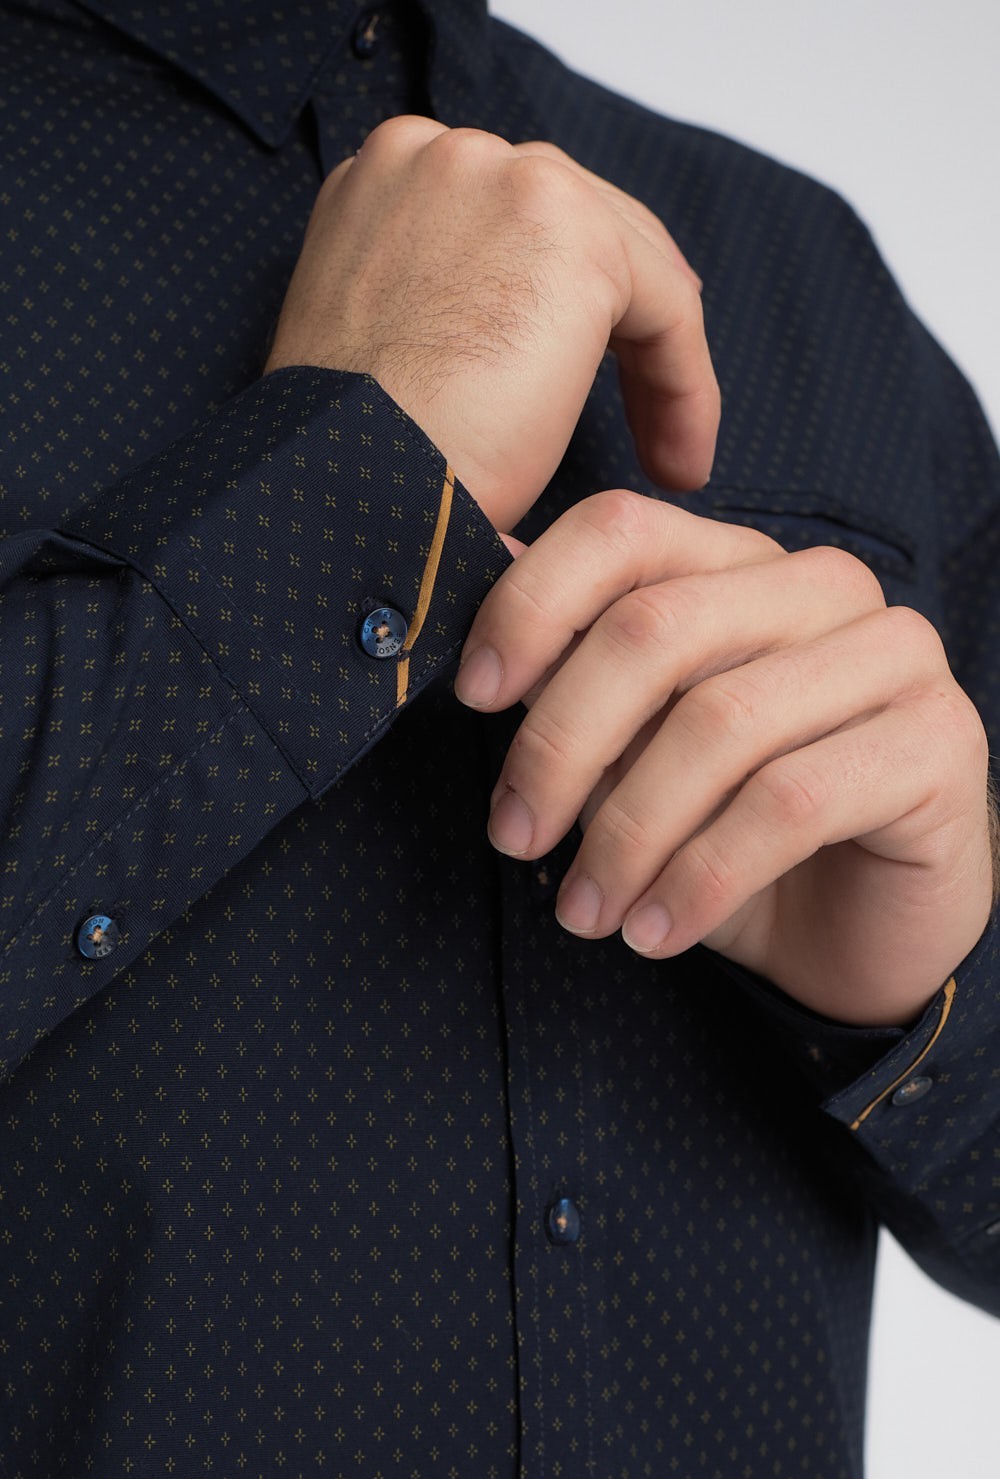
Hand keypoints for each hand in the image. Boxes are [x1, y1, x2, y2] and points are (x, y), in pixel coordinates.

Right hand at [264, 117, 718, 534]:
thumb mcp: (386, 348)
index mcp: (384, 180)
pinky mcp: (573, 232)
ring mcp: (506, 178)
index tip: (569, 401)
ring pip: (627, 261)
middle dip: (618, 327)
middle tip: (647, 420)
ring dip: (654, 361)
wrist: (341, 489)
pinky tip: (678, 458)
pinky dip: (683, 385)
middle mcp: (441, 156)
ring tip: (666, 452)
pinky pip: (668, 307)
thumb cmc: (355, 456)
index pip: (510, 225)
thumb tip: (515, 337)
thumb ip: (442, 300)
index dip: (561, 316)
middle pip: (576, 224)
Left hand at [455, 491, 993, 1026]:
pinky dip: (700, 878)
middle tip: (514, 836)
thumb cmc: (730, 835)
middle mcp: (824, 588)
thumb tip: (486, 564)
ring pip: (718, 723)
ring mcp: (894, 655)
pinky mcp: (940, 742)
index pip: (620, 531)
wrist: (854, 936)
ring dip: (627, 835)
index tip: (472, 695)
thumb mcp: (629, 755)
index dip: (530, 606)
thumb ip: (571, 667)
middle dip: (561, 744)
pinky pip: (787, 803)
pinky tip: (656, 932)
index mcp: (743, 565)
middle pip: (655, 629)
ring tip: (585, 911)